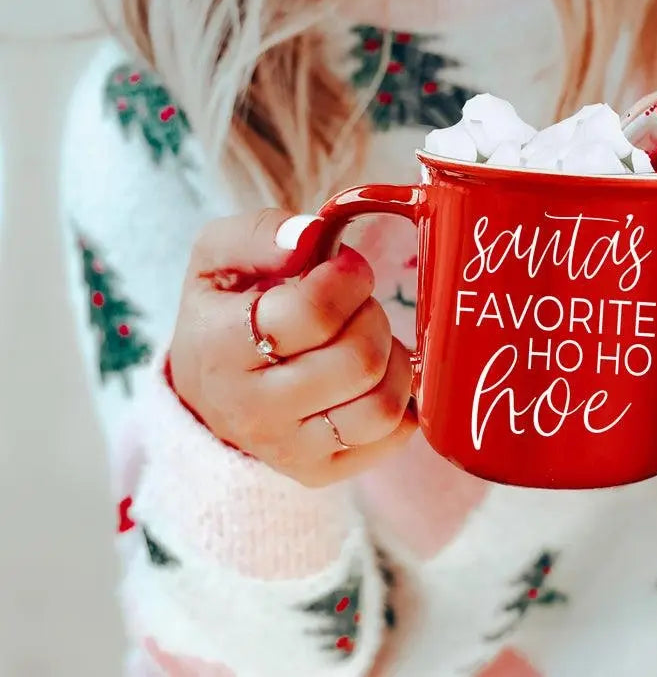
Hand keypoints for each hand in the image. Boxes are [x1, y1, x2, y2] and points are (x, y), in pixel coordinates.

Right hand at [169, 209, 416, 486]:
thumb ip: (259, 233)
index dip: (347, 278)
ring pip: (382, 404)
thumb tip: (311, 235)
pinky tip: (374, 374)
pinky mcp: (321, 472)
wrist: (205, 394)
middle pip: (357, 359)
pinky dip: (400, 397)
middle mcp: (252, 409)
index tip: (345, 266)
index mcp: (220, 347)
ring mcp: (289, 449)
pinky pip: (394, 434)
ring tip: (366, 338)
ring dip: (392, 358)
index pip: (313, 313)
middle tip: (355, 303)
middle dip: (370, 314)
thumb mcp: (216, 257)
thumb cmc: (223, 314)